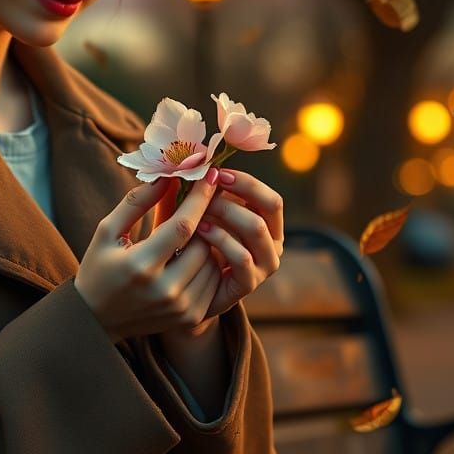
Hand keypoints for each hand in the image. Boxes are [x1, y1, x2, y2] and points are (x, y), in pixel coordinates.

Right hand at [73, 170, 222, 342]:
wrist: (97, 319)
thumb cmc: (99, 268)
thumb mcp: (107, 231)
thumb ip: (136, 202)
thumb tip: (167, 177)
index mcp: (140, 266)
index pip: (182, 227)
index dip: (199, 198)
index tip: (210, 175)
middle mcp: (165, 290)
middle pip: (203, 244)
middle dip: (205, 220)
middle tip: (202, 203)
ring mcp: (180, 308)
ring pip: (213, 263)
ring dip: (208, 242)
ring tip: (193, 231)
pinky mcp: (190, 318)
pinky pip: (214, 282)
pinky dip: (209, 264)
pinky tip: (193, 255)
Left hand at [194, 169, 283, 317]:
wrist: (184, 291)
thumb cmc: (187, 245)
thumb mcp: (187, 214)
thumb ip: (187, 192)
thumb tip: (181, 162)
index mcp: (267, 224)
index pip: (269, 197)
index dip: (246, 181)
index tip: (217, 172)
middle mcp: (273, 244)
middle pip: (270, 205)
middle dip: (237, 191)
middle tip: (207, 189)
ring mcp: (264, 265)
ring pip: (255, 227)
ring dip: (227, 212)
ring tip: (199, 210)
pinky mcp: (248, 284)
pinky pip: (242, 257)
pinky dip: (221, 240)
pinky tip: (198, 232)